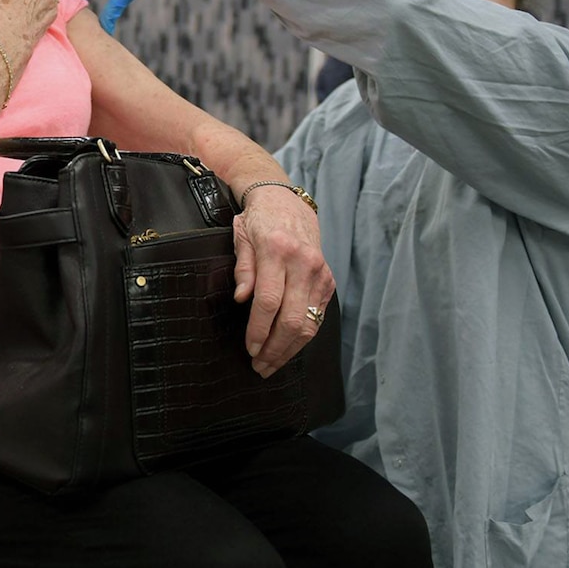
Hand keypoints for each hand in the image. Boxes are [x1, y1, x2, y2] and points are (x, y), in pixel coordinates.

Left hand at [230, 186, 334, 376]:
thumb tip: (241, 298)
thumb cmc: (259, 220)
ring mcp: (319, 273)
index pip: (269, 301)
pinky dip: (302, 336)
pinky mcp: (328, 281)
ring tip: (271, 364)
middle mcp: (303, 263)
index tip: (250, 348)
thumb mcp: (241, 237)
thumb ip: (243, 269)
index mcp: (278, 250)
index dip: (259, 330)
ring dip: (289, 349)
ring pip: (308, 323)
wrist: (287, 202)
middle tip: (259, 365)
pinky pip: (317, 316)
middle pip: (292, 319)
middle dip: (274, 348)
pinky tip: (287, 347)